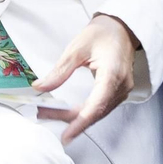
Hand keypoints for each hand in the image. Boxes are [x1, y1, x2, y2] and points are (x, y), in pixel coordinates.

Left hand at [32, 13, 138, 143]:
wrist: (122, 28)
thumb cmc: (103, 33)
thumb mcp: (77, 48)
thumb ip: (60, 71)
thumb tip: (40, 87)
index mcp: (112, 74)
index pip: (96, 105)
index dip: (80, 123)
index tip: (66, 135)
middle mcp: (121, 86)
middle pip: (95, 112)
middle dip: (70, 119)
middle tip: (44, 115)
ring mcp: (122, 90)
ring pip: (98, 112)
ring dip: (75, 117)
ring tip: (51, 113)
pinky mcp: (118, 92)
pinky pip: (102, 108)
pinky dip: (85, 112)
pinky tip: (69, 112)